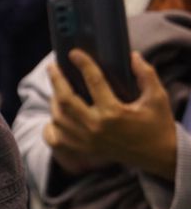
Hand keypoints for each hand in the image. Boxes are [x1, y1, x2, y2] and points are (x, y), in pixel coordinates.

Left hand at [46, 51, 178, 179]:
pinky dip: (50, 129)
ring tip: (57, 88)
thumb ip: (146, 75)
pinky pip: (55, 140)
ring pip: (58, 118)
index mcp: (114, 112)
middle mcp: (96, 127)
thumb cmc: (157, 124)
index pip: (94, 82)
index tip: (74, 53)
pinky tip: (55, 117)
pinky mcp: (83, 150)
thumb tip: (132, 56)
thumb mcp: (157, 97)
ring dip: (54, 101)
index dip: (83, 64)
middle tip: (53, 67)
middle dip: (56, 80)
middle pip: (66, 100)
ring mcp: (87, 141)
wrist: (158, 155)